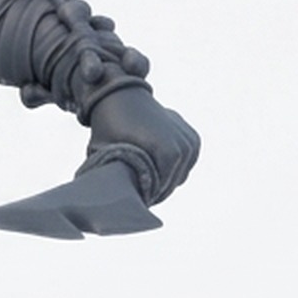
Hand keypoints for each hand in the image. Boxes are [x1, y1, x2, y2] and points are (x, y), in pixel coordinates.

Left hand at [85, 87, 199, 202]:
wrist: (120, 96)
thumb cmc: (108, 128)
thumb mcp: (105, 155)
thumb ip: (115, 178)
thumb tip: (111, 201)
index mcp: (167, 152)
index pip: (160, 190)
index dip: (145, 197)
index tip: (132, 198)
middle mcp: (183, 146)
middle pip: (172, 183)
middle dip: (155, 190)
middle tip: (138, 193)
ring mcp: (189, 140)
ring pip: (180, 175)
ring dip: (165, 179)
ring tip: (145, 179)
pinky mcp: (192, 137)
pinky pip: (186, 163)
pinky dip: (174, 167)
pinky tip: (157, 166)